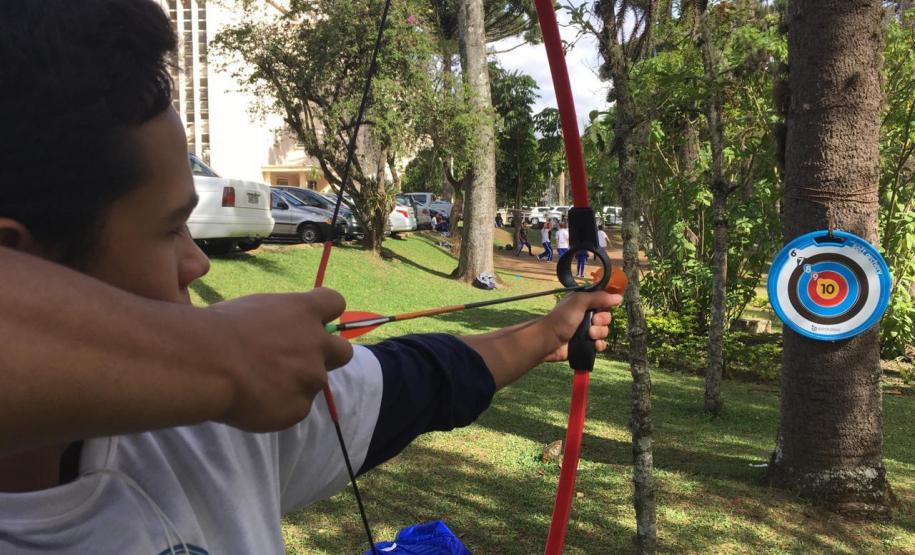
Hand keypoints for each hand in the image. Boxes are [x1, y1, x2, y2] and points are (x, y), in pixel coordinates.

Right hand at [208, 287, 352, 431]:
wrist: (204, 364)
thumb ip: (278, 320)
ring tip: (260, 383)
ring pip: (314, 382)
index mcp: (304, 311)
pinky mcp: (300, 408)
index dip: (325, 312)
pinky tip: (253, 401)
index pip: (336, 302)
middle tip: (300, 360)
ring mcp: (311, 378)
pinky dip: (280, 406)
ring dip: (296, 383)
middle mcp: (316, 344)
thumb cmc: (216, 330)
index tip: (312, 320)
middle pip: (343, 351)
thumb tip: (278, 330)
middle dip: (327, 356)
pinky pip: (296, 407)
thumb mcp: (252, 309)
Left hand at [540, 291, 621, 362]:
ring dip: (600, 333)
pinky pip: (601, 344)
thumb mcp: (579, 302)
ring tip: (590, 334)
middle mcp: (586, 316)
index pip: (603, 302)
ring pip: (604, 331)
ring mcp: (586, 331)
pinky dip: (599, 345)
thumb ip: (598, 297)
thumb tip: (618, 297)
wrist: (549, 340)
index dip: (606, 305)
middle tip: (593, 321)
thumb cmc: (561, 318)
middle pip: (606, 317)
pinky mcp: (586, 344)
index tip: (603, 308)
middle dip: (602, 320)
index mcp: (584, 303)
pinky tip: (593, 344)